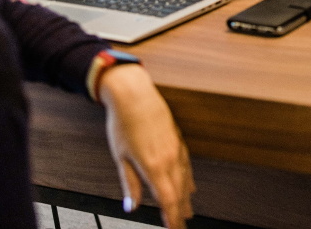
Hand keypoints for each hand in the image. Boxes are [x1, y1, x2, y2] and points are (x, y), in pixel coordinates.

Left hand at [99, 64, 194, 228]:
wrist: (135, 95)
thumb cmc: (124, 123)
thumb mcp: (121, 157)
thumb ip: (130, 184)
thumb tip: (131, 205)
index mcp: (154, 166)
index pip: (168, 200)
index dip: (172, 218)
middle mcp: (169, 159)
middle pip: (179, 192)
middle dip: (181, 211)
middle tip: (181, 225)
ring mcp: (176, 149)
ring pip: (185, 180)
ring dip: (186, 198)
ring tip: (187, 212)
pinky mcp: (177, 141)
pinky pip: (186, 166)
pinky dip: (188, 180)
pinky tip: (189, 186)